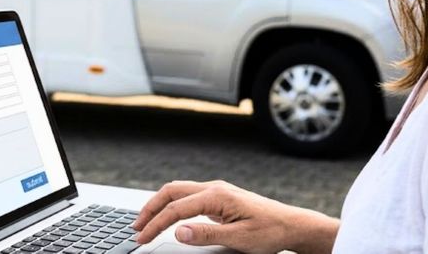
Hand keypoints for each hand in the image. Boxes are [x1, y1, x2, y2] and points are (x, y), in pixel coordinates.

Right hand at [132, 180, 337, 253]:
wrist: (291, 225)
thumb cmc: (270, 231)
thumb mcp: (239, 239)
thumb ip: (207, 234)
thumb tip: (179, 231)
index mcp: (216, 196)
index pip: (176, 209)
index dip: (156, 224)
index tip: (142, 238)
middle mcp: (213, 188)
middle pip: (171, 192)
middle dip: (150, 208)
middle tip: (136, 227)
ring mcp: (216, 191)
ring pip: (178, 191)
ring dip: (159, 205)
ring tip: (146, 221)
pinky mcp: (218, 197)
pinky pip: (187, 196)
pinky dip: (171, 204)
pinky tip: (167, 215)